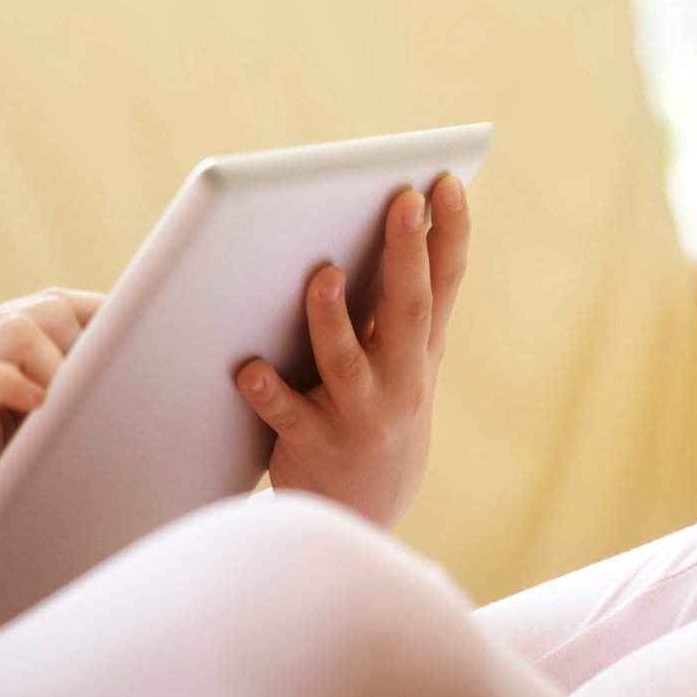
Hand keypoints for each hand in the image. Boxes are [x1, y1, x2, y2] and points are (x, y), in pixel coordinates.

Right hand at [0, 286, 107, 587]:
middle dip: (93, 348)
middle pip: (51, 305)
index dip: (103, 323)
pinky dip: (23, 390)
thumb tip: (109, 409)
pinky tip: (37, 422)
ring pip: (27, 323)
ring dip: (65, 366)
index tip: (141, 358)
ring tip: (76, 413)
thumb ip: (33, 407)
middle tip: (110, 398)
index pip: (54, 304)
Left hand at [233, 172, 469, 530]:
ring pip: (347, 364)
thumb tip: (397, 219)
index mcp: (421, 351)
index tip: (445, 182)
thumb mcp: (403, 360)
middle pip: (407, 310)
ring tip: (322, 275)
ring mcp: (361, 416)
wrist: (361, 515)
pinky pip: (287, 416)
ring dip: (334, 319)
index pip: (444, 283)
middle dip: (405, 254)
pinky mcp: (315, 447)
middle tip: (401, 200)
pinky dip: (267, 391)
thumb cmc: (375, 410)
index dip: (450, 233)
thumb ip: (398, 302)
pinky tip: (246, 369)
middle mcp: (402, 382)